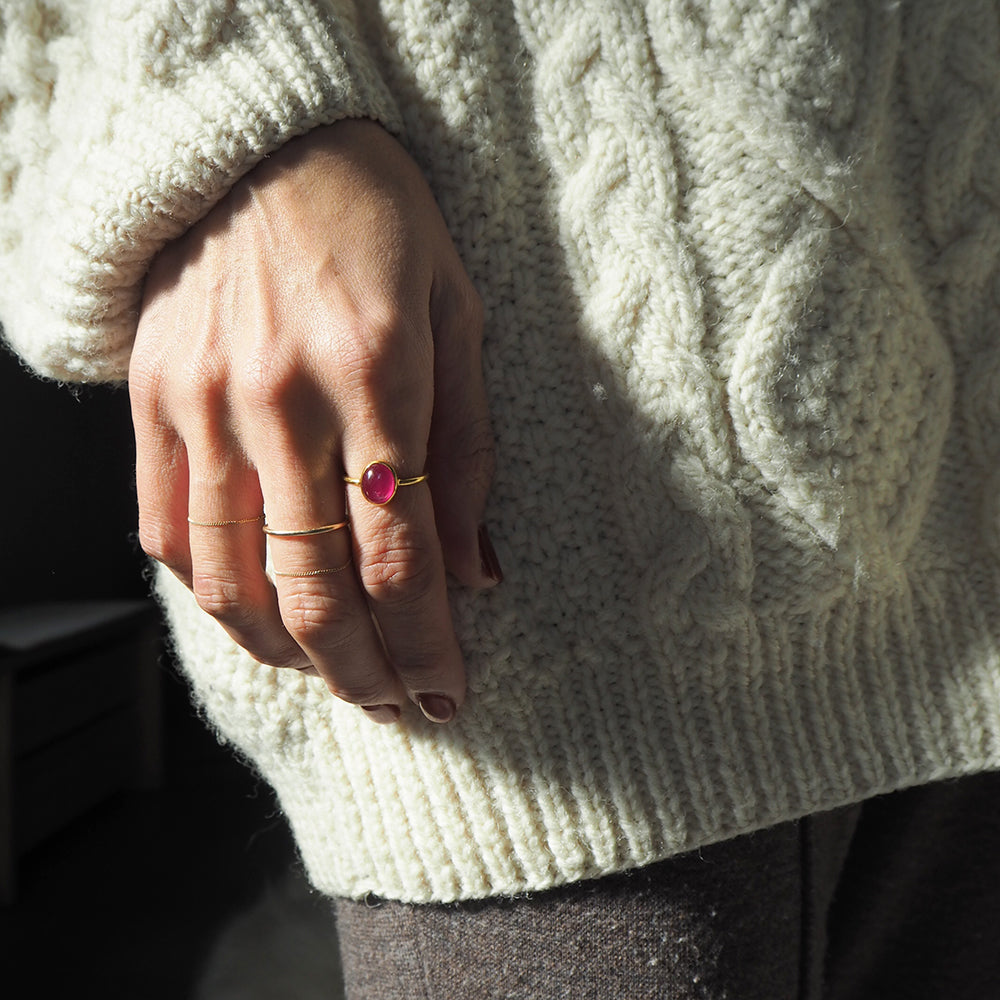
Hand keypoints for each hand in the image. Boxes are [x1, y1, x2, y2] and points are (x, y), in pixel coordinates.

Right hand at [130, 119, 497, 723]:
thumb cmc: (384, 225)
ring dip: (284, 653)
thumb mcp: (460, 319)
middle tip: (396, 708)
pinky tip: (252, 616)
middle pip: (316, 590)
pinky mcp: (152, 398)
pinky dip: (208, 593)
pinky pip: (165, 529)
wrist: (270, 142)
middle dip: (363, 672)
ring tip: (330, 676)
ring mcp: (204, 402)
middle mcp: (283, 399)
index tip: (448, 694)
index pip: (403, 558)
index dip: (427, 646)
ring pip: (232, 580)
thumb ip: (469, 452)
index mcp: (379, 376)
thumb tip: (475, 573)